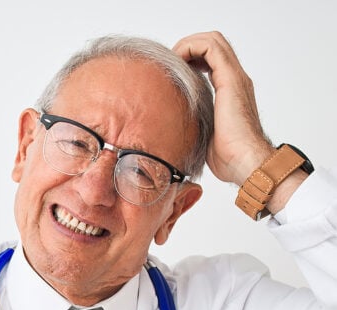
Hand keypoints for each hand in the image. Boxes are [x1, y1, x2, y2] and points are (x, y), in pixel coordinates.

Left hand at [173, 31, 273, 186]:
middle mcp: (235, 81)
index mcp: (230, 93)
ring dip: (188, 44)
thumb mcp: (203, 137)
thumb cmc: (227, 159)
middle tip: (169, 63)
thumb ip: (194, 126)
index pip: (212, 61)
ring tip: (172, 59)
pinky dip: (192, 47)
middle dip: (188, 47)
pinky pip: (211, 48)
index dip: (190, 59)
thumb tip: (173, 133)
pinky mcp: (230, 80)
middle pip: (213, 45)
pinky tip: (177, 61)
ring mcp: (235, 78)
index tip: (172, 73)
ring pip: (213, 41)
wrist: (245, 163)